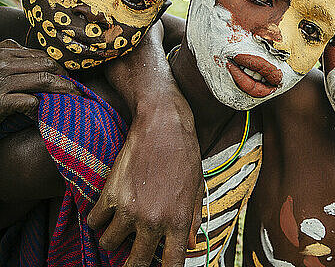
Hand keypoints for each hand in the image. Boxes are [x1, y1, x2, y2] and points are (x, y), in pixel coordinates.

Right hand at [0, 39, 79, 122]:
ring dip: (63, 90)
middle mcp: (1, 63)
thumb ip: (14, 62)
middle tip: (75, 89)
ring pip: (44, 80)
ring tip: (73, 99)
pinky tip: (46, 114)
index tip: (67, 76)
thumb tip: (46, 65)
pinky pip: (30, 100)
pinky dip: (42, 108)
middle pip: (46, 65)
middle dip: (65, 77)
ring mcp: (0, 81)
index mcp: (1, 52)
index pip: (40, 55)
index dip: (58, 66)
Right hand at [87, 92, 202, 266]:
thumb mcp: (196, 188)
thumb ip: (192, 219)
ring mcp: (129, 210)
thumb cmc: (185, 155)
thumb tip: (192, 245)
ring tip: (119, 224)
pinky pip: (93, 223)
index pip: (171, 264)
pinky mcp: (109, 195)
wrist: (163, 126)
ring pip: (107, 244)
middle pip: (134, 263)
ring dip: (112, 237)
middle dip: (131, 263)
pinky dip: (97, 219)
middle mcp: (153, 220)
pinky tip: (107, 209)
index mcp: (178, 220)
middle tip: (130, 254)